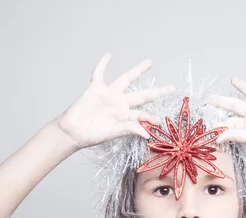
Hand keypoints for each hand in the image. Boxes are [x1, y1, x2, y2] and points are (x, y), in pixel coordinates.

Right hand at [54, 52, 174, 149]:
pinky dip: (103, 64)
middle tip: (171, 88)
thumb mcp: (112, 133)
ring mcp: (109, 95)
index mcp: (125, 116)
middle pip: (142, 96)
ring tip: (149, 63)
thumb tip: (146, 133)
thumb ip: (129, 129)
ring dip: (137, 71)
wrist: (73, 131)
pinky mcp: (96, 88)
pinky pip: (100, 73)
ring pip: (126, 79)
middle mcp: (120, 104)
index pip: (142, 115)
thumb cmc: (92, 135)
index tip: (158, 121)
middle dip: (157, 92)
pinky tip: (108, 55)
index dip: (150, 118)